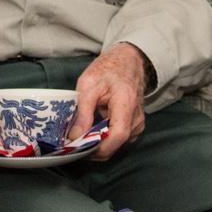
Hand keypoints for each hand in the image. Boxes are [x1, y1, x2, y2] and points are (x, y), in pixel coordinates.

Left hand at [72, 43, 148, 158]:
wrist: (128, 62)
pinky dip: (104, 140)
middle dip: (93, 150)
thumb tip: (74, 136)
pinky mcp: (135, 126)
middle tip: (73, 145)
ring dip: (98, 145)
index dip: (99, 148)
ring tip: (81, 138)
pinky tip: (93, 132)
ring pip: (116, 145)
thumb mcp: (88, 84)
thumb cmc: (108, 69)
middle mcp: (136, 117)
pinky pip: (118, 140)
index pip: (118, 135)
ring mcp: (138, 123)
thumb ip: (83, 111)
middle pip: (116, 144)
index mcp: (126, 103)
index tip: (79, 148)